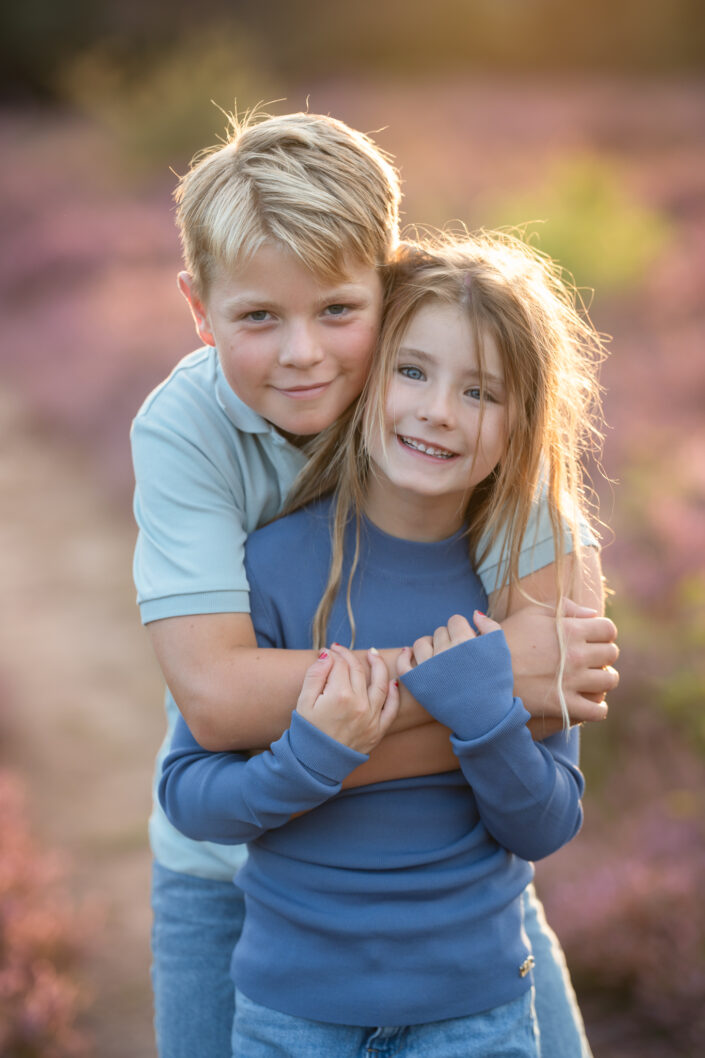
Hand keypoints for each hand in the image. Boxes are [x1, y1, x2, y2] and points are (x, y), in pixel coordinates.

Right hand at [295, 645, 399, 754]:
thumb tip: (328, 654)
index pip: (341, 665)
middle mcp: (359, 704)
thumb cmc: (307, 732)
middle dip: (350, 657)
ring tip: (374, 654)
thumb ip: (315, 674)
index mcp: (339, 695)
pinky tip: (392, 682)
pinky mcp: (378, 730)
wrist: (315, 765)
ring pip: (380, 684)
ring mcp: (371, 718)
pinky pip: (391, 709)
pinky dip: (394, 694)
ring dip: (378, 666)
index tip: (330, 650)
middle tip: (342, 651)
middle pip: (359, 671)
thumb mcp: (304, 701)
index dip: (335, 654)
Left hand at [397, 612, 500, 674]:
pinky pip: (404, 663)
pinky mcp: (417, 683)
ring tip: (438, 657)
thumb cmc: (495, 684)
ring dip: (429, 646)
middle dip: (448, 639)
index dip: (462, 630)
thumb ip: (490, 627)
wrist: (485, 717)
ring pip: (421, 643)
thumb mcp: (501, 651)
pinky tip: (410, 655)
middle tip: (456, 656)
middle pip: (439, 632)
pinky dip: (405, 657)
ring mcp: (428, 667)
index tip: (467, 643)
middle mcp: (444, 651)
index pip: (455, 621)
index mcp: (464, 641)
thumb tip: (473, 613)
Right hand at [502, 598, 618, 726]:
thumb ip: (563, 608)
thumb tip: (591, 614)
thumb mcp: (529, 614)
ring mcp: (572, 682)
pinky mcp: (565, 706)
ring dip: (604, 679)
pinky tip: (588, 702)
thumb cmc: (505, 640)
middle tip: (592, 658)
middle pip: (611, 653)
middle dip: (604, 654)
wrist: (483, 673)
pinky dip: (598, 707)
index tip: (594, 638)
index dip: (603, 632)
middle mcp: (576, 655)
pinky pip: (598, 710)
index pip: (608, 628)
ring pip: (609, 681)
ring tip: (593, 680)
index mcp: (569, 630)